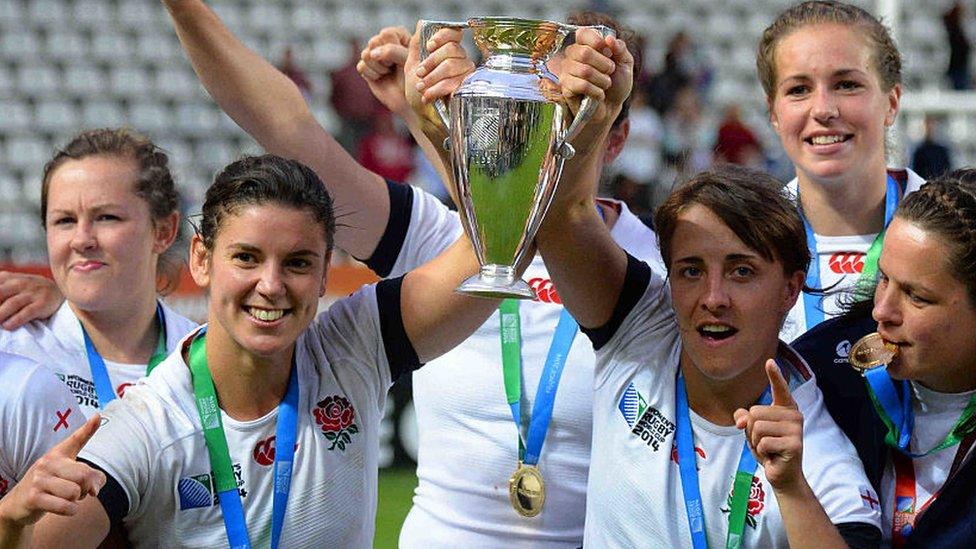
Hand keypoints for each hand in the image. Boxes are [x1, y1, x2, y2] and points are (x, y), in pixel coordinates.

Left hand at [0, 272, 63, 329]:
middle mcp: (19, 283)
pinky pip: (27, 312)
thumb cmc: (27, 290)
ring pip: (11, 304)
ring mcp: (31, 293)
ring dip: (0, 315)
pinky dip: (16, 320)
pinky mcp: (42, 304)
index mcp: (7, 278)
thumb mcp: (11, 283)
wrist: (57, 291)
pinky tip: (8, 326)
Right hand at [0, 414, 104, 527]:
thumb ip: (89, 476)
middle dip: (89, 488)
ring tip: (69, 498)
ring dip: (78, 501)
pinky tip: (66, 508)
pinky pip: (66, 506)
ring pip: (75, 492)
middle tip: (81, 492)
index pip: (75, 440)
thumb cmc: (49, 486)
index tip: (98, 416)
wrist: (18, 504)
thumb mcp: (65, 473)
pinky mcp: (34, 498)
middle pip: (84, 475)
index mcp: (57, 454)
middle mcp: (47, 463)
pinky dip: (71, 510)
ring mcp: (39, 480)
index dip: (88, 429)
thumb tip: (96, 489)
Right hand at [357, 26, 411, 116]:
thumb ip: (393, 51)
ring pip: (365, 54)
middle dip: (384, 59)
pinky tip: (381, 78)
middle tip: (394, 67)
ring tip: (389, 72)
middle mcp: (385, 40)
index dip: (392, 49)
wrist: (408, 99)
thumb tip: (372, 52)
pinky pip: (361, 66)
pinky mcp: (366, 66)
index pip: (387, 34)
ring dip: (379, 68)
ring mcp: (374, 52)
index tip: (401, 59)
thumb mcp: (408, 61)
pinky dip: (373, 75)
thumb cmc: (413, 78)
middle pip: (374, 42)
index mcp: (399, 34)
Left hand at [405, 22, 472, 110]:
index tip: (430, 45)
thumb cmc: (418, 92)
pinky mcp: (467, 90)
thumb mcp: (412, 66)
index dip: (443, 35)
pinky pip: (454, 83)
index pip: (454, 33)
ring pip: (452, 66)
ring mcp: (466, 75)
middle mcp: (462, 60)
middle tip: (419, 74)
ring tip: (421, 87)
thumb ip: (416, 46)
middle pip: (452, 49)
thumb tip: (422, 23)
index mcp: (449, 52)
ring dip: (432, 77)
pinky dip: (437, 89)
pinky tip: (427, 96)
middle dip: (432, 61)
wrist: (423, 116)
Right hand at [560, 29, 632, 126]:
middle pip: (584, 53)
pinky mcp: (566, 88)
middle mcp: (572, 56)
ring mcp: (567, 72)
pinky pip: (582, 85)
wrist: (612, 107)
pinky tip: (599, 94)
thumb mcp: (625, 64)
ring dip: (602, 80)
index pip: (582, 34)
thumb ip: (620, 49)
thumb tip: (609, 39)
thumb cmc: (616, 84)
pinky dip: (597, 91)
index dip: (596, 41)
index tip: (607, 50)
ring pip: (584, 71)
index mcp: (586, 46)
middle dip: (604, 64)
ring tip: (606, 85)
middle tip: (610, 72)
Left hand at [734, 360, 804, 490]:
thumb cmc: (768, 448)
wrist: (782, 474)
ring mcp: (796, 429)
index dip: (774, 375)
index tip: (769, 361)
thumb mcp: (752, 430)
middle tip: (764, 442)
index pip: (780, 389)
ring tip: (768, 448)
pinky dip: (761, 452)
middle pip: (754, 413)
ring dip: (755, 442)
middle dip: (751, 431)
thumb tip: (741, 419)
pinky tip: (772, 456)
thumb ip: (744, 418)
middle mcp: (794, 415)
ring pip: (757, 427)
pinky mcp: (794, 444)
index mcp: (785, 408)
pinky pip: (762, 442)